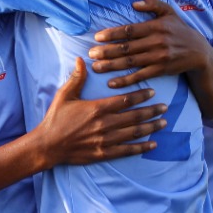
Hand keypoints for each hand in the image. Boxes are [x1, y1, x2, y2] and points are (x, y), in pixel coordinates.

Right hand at [34, 58, 164, 165]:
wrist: (47, 146)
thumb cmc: (56, 119)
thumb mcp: (64, 95)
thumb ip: (76, 78)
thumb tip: (81, 59)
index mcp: (97, 108)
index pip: (125, 100)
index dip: (141, 95)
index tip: (152, 91)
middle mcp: (105, 124)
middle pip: (135, 116)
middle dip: (152, 111)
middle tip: (165, 107)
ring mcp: (105, 140)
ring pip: (134, 133)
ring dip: (151, 127)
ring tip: (163, 122)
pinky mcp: (104, 153)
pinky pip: (127, 150)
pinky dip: (142, 147)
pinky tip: (153, 144)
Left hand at [88, 0, 212, 87]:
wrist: (199, 52)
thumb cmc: (180, 31)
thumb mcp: (170, 12)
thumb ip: (153, 4)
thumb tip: (134, 3)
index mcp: (156, 26)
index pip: (129, 30)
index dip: (112, 34)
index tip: (97, 37)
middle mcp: (156, 42)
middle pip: (127, 47)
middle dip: (106, 51)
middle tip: (91, 54)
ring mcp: (159, 57)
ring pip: (131, 62)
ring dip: (112, 66)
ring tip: (96, 68)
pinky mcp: (161, 70)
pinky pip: (140, 76)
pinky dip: (126, 81)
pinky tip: (112, 83)